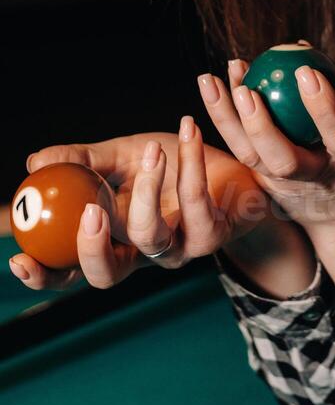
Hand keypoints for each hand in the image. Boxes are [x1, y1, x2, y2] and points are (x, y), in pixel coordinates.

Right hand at [8, 123, 262, 291]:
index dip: (45, 274)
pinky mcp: (215, 233)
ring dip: (145, 188)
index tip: (20, 259)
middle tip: (89, 211)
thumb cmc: (177, 165)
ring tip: (151, 149)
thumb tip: (34, 163)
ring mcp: (180, 248)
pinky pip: (196, 202)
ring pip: (152, 235)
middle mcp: (144, 253)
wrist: (242, 169)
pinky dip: (189, 161)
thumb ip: (84, 161)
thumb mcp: (126, 155)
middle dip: (92, 247)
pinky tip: (188, 130)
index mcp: (115, 238)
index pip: (71, 270)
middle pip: (108, 274)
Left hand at [197, 59, 334, 239]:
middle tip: (246, 89)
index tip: (306, 71)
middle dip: (261, 126)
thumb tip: (305, 49)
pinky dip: (224, 117)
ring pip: (249, 157)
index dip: (324, 107)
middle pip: (283, 161)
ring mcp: (282, 184)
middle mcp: (313, 177)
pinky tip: (212, 85)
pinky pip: (238, 148)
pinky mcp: (259, 183)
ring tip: (210, 80)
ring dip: (226, 118)